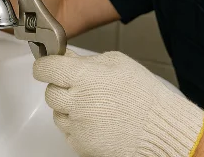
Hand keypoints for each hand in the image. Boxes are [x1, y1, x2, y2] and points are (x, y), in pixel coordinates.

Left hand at [33, 49, 203, 156]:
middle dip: (61, 87)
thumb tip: (68, 58)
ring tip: (95, 106)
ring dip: (69, 108)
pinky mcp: (79, 144)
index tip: (47, 66)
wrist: (158, 127)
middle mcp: (75, 102)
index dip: (45, 65)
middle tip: (80, 87)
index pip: (45, 68)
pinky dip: (77, 125)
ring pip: (57, 113)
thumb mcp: (117, 62)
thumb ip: (88, 60)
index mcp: (83, 76)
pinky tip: (97, 120)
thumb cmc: (143, 95)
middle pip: (49, 92)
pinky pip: (68, 131)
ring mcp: (76, 125)